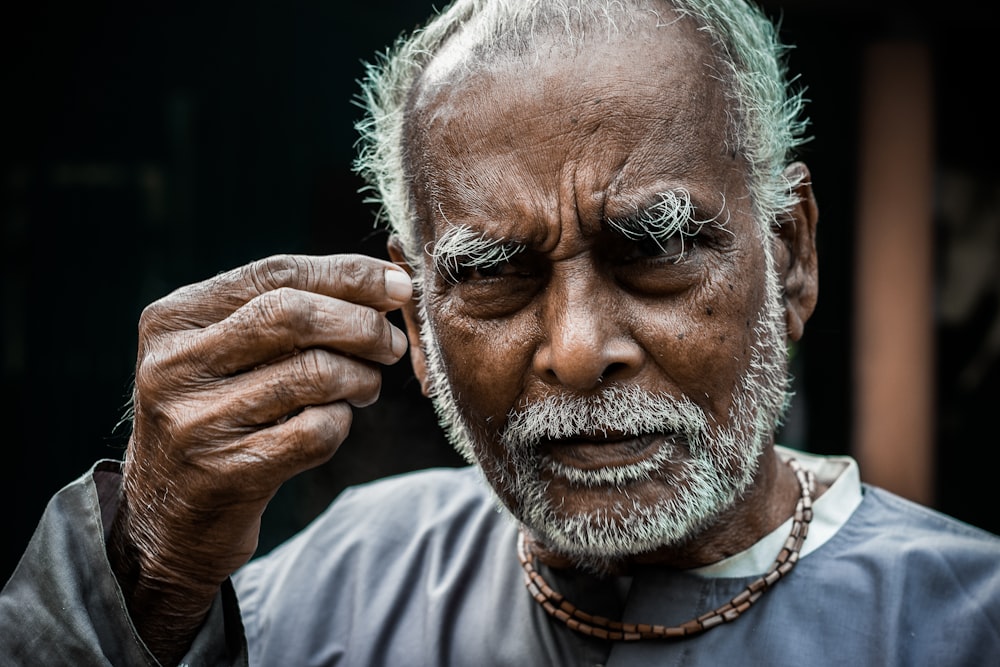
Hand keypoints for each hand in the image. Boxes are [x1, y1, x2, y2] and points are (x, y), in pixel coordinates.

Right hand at [109, 253, 411, 661]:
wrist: (168, 516)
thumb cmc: (218, 414)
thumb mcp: (223, 352)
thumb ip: (285, 310)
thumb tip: (384, 281)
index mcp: (173, 319)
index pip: (275, 274)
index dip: (348, 274)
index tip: (398, 284)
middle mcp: (174, 365)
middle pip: (295, 316)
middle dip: (362, 324)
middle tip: (393, 344)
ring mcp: (197, 422)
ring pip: (315, 373)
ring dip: (361, 377)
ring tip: (366, 386)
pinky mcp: (227, 473)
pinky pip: (317, 430)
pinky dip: (342, 422)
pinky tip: (336, 422)